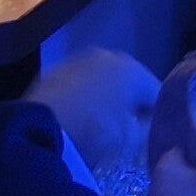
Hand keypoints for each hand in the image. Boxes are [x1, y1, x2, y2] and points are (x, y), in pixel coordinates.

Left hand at [32, 49, 158, 175]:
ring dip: (103, 98)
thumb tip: (148, 124)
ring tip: (98, 125)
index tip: (151, 135)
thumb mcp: (129, 140)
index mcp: (133, 69)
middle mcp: (108, 56)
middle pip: (128, 83)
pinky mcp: (53, 71)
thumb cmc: (94, 132)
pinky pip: (77, 85)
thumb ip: (147, 129)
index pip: (157, 93)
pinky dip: (80, 98)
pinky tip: (76, 118)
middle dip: (128, 104)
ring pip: (101, 81)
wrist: (38, 131)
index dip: (157, 116)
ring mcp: (77, 60)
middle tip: (125, 131)